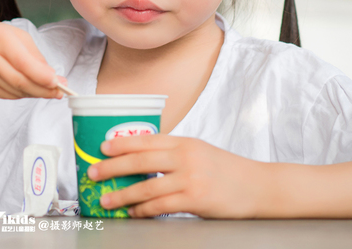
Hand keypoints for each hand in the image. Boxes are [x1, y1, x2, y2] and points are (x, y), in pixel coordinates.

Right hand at [0, 22, 65, 100]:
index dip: (41, 75)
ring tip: (46, 90)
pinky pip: (8, 96)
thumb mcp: (16, 37)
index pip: (22, 61)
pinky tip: (27, 88)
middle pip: (19, 81)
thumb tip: (53, 78)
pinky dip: (22, 94)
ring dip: (34, 93)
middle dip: (42, 89)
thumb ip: (35, 56)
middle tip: (59, 92)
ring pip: (15, 91)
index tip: (58, 83)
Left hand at [86, 135, 267, 218]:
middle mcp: (185, 157)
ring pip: (146, 186)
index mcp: (184, 142)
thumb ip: (174, 154)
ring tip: (106, 200)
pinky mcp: (195, 199)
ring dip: (122, 194)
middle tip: (93, 173)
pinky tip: (133, 213)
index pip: (147, 139)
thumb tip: (142, 161)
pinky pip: (161, 205)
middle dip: (112, 167)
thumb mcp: (200, 152)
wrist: (258, 186)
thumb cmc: (227, 170)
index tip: (102, 147)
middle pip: (140, 160)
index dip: (121, 143)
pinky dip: (143, 210)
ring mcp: (190, 178)